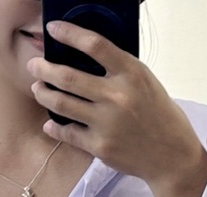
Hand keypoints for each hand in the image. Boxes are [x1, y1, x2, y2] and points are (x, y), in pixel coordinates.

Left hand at [26, 20, 206, 195]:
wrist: (172, 156)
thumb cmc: (159, 116)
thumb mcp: (145, 82)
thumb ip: (119, 70)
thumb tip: (85, 56)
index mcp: (131, 74)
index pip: (94, 45)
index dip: (69, 34)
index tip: (53, 29)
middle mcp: (117, 97)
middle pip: (68, 76)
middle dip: (44, 68)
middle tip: (34, 65)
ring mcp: (107, 123)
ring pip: (61, 103)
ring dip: (43, 94)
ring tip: (38, 89)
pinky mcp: (100, 146)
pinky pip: (68, 133)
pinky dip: (54, 127)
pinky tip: (49, 123)